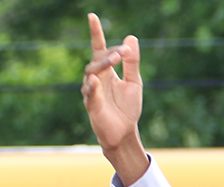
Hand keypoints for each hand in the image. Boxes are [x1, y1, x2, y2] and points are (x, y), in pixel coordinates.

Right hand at [82, 13, 148, 183]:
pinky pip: (89, 95)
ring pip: (91, 73)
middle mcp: (96, 79)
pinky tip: (95, 81)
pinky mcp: (92, 107)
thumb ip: (132, 62)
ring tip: (115, 59)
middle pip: (97, 59)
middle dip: (109, 53)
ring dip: (103, 64)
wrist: (125, 132)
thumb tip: (131, 38)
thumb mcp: (134, 82)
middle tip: (122, 53)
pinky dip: (92, 88)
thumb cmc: (128, 109)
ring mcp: (91, 92)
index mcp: (106, 72)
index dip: (95, 33)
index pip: (98, 48)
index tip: (92, 16)